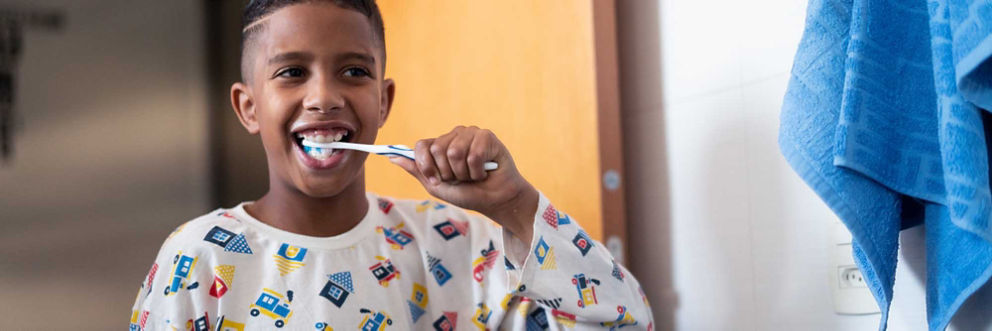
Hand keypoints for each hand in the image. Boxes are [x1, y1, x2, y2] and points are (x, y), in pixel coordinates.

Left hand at [389, 126, 537, 238]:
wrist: (496, 200)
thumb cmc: (468, 193)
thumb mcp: (437, 186)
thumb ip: (417, 170)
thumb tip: (391, 157)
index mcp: (440, 145)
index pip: (422, 145)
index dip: (426, 165)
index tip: (436, 180)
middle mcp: (454, 136)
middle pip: (437, 149)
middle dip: (448, 172)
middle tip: (461, 178)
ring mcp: (470, 134)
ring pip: (455, 151)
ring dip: (464, 173)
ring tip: (474, 175)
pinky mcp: (487, 136)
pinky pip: (473, 154)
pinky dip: (478, 171)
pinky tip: (485, 171)